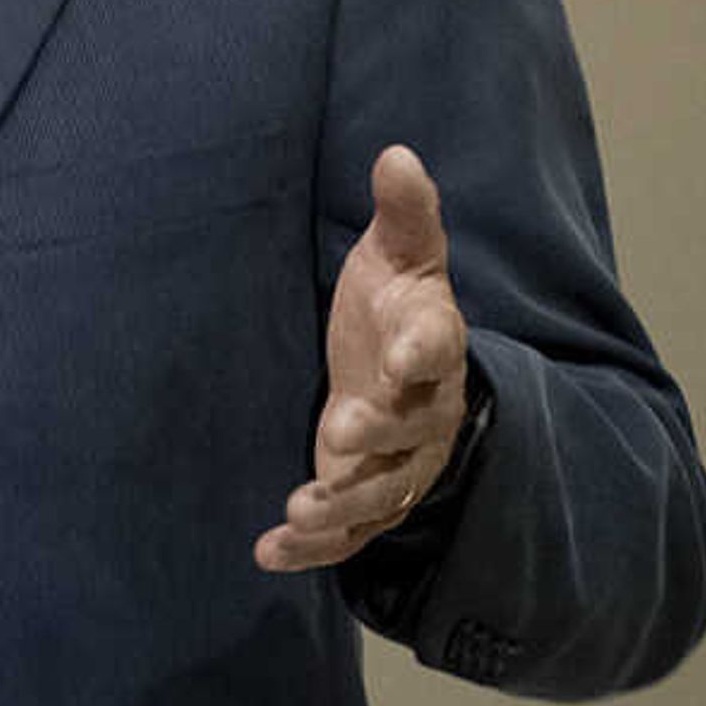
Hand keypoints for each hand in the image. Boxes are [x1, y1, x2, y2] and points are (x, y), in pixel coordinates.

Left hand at [257, 145, 469, 572]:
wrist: (397, 359)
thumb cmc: (395, 300)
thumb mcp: (401, 252)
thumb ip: (406, 212)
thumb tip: (397, 153)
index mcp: (432, 342)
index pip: (437, 345)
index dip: (421, 350)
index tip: (401, 355)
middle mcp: (423, 411)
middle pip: (408, 432)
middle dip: (376, 438)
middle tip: (338, 433)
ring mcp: (398, 461)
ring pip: (380, 494)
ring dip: (341, 506)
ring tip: (298, 512)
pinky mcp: (368, 495)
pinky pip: (350, 531)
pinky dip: (314, 549)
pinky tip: (268, 553)